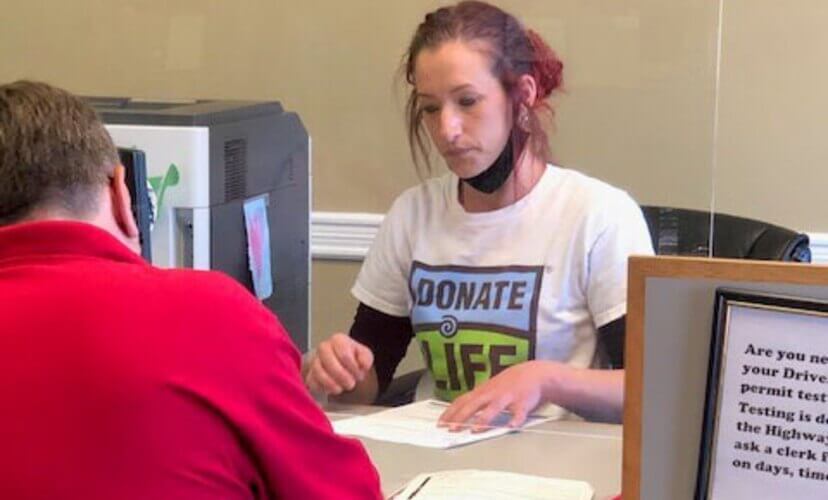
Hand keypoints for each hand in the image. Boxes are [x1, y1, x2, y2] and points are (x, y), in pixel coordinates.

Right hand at [305, 333, 373, 394]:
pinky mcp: (309, 374)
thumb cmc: (353, 359)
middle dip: (341, 376)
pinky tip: (332, 389)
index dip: (353, 368)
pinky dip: (322, 388)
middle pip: (328, 361)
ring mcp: (314, 360)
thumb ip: (365, 358)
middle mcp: (324, 348)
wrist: (342, 366)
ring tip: (341, 388)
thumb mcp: (364, 355)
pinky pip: (312, 382)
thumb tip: (363, 364)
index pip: (344, 354)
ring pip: (318, 372)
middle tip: (351, 384)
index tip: (359, 375)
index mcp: (338, 340)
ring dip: (332, 384)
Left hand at [438, 360, 557, 431]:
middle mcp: (492, 393)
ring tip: (475, 429)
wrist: (533, 373)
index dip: (450, 412)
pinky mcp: (523, 402)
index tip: (440, 423)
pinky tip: (511, 426)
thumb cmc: (508, 384)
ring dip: (484, 419)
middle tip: (451, 428)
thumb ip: (475, 399)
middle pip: (474, 404)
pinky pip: (519, 412)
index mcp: (482, 391)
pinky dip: (516, 419)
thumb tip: (457, 411)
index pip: (462, 401)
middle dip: (461, 416)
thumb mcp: (489, 388)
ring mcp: (507, 397)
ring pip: (494, 408)